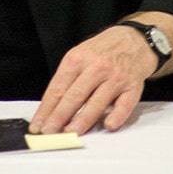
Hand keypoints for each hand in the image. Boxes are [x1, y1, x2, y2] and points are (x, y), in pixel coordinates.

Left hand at [29, 25, 156, 135]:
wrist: (133, 40)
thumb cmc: (102, 51)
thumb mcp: (79, 55)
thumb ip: (67, 78)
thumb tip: (51, 107)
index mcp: (78, 58)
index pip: (58, 87)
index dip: (47, 108)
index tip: (39, 123)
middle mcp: (96, 67)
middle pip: (74, 96)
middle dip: (59, 116)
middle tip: (49, 132)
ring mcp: (115, 77)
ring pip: (96, 102)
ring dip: (82, 121)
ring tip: (71, 133)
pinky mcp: (132, 87)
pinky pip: (124, 105)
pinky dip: (116, 117)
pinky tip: (108, 125)